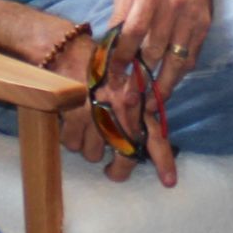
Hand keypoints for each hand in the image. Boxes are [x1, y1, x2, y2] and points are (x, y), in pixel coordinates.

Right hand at [44, 20, 178, 188]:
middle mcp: (121, 111)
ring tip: (84, 128)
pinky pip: (72, 144)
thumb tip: (140, 136)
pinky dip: (69, 137)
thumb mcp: (122, 81)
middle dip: (116, 169)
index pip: (155, 135)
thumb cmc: (94, 64)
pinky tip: (69, 122)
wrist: (63, 49)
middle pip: (122, 156)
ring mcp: (97, 115)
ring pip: (92, 153)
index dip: (163, 160)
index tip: (169, 182)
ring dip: (88, 146)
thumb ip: (134, 106)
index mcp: (136, 101)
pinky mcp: (73, 117)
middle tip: (110, 170)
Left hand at [109, 0, 215, 103]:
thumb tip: (107, 50)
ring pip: (176, 60)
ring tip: (150, 104)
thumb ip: (119, 18)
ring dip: (162, 85)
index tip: (113, 76)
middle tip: (128, 98)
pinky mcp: (204, 27)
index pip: (133, 32)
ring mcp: (191, 17)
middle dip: (140, 77)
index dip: (122, 56)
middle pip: (154, 50)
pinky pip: (190, 58)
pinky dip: (178, 75)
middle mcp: (172, 5)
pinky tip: (167, 86)